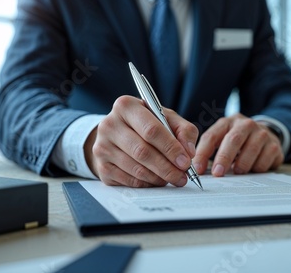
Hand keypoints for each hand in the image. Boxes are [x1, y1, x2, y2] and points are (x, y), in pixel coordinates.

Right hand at [84, 95, 198, 187]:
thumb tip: (188, 152)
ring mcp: (102, 147)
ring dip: (159, 178)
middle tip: (182, 176)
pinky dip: (147, 184)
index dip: (171, 148)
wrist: (117, 134)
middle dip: (167, 168)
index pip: (151, 130)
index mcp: (126, 106)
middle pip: (143, 152)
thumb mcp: (167, 119)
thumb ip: (183, 131)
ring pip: (137, 169)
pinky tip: (156, 180)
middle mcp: (109, 124)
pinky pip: (129, 181)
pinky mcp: (102, 167)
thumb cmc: (146, 124)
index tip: (185, 162)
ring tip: (172, 178)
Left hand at [193, 113, 283, 175]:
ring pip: (250, 151)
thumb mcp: (222, 140)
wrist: (266, 134)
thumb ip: (209, 151)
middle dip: (224, 158)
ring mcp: (262, 133)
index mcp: (227, 122)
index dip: (203, 153)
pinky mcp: (274, 146)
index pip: (211, 136)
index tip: (197, 168)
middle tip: (218, 173)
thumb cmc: (238, 141)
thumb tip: (197, 170)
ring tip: (237, 171)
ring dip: (241, 165)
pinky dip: (256, 169)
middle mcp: (245, 124)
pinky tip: (253, 168)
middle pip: (233, 140)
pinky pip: (264, 161)